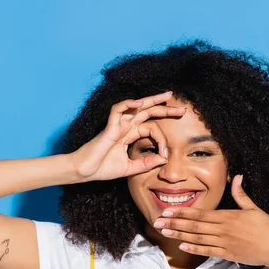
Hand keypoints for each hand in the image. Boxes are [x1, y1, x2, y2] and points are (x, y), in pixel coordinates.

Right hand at [71, 91, 185, 181]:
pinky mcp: (108, 126)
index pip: (152, 128)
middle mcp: (125, 126)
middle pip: (148, 112)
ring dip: (152, 100)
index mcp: (129, 135)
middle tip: (183, 109)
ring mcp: (117, 124)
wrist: (85, 172)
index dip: (162, 140)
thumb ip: (146, 163)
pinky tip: (140, 103)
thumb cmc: (103, 168)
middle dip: (165, 109)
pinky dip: (128, 104)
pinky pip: (118, 109)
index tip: (166, 154)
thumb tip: (164, 159)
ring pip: (136, 106)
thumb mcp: (130, 168)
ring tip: (168, 96)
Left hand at [152, 174, 268, 268]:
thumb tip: (237, 177)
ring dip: (179, 235)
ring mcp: (225, 243)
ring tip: (164, 232)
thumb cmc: (268, 228)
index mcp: (228, 216)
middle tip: (157, 221)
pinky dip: (194, 249)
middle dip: (174, 223)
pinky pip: (208, 251)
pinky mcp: (228, 254)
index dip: (182, 211)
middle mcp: (223, 229)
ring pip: (197, 238)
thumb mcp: (254, 208)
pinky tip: (181, 246)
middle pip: (194, 226)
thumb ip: (241, 195)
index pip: (200, 213)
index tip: (167, 210)